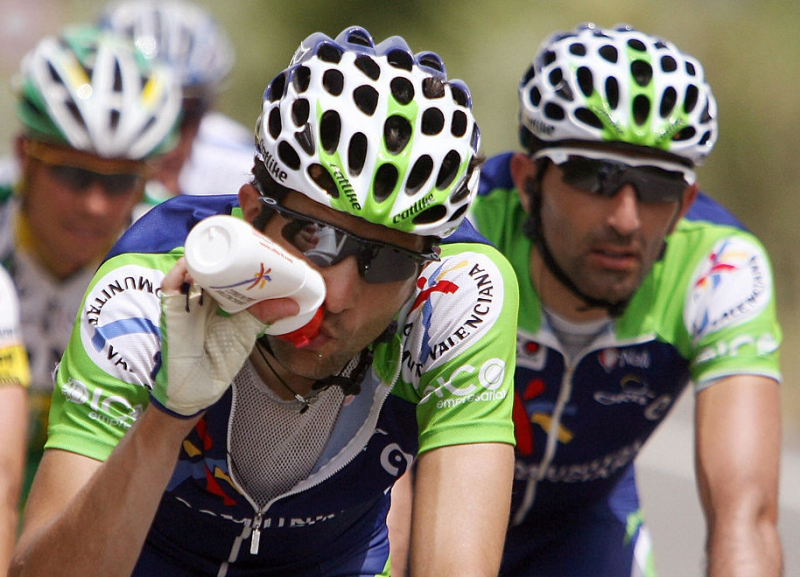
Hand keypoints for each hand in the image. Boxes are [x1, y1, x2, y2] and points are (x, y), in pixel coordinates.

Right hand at [150, 258, 298, 417]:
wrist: (199, 388)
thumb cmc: (219, 360)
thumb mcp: (246, 332)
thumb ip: (265, 315)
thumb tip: (293, 304)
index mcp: (216, 298)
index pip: (222, 268)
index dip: (233, 253)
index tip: (253, 242)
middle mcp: (199, 295)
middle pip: (206, 263)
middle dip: (221, 248)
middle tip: (241, 240)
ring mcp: (184, 301)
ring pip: (188, 268)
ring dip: (202, 254)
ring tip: (222, 249)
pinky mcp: (170, 311)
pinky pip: (169, 285)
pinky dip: (180, 272)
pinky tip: (193, 265)